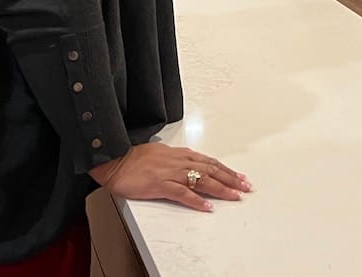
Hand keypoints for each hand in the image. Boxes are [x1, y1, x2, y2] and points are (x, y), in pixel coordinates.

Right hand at [89, 143, 250, 211]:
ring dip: (221, 189)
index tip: (240, 177)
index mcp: (180, 154)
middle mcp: (180, 161)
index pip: (210, 161)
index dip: (226, 170)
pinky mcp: (160, 185)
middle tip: (246, 187)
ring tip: (235, 196)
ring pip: (202, 180)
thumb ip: (175, 159)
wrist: (114, 158)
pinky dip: (197, 201)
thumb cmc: (133, 157)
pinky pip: (183, 194)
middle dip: (231, 179)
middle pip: (211, 170)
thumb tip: (187, 163)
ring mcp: (171, 173)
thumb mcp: (160, 153)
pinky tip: (208, 207)